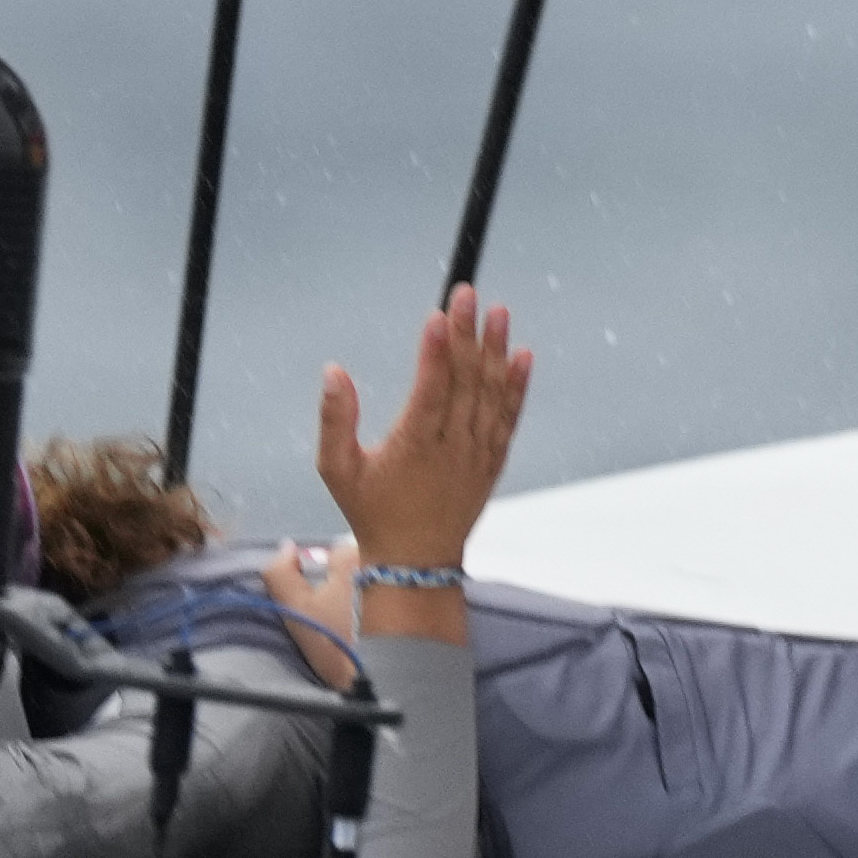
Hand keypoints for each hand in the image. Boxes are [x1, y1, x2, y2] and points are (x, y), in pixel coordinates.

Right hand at [315, 286, 535, 581]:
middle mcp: (451, 448)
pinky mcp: (491, 462)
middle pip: (464, 383)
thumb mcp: (336, 470)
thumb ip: (334, 419)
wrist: (415, 563)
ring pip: (490, 396)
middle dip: (467, 335)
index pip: (431, 390)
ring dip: (496, 352)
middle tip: (468, 294)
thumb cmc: (371, 512)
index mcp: (413, 447)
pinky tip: (524, 358)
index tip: (439, 316)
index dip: (436, 352)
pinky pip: (508, 420)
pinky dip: (517, 389)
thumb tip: (334, 371)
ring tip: (499, 313)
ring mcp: (476, 455)